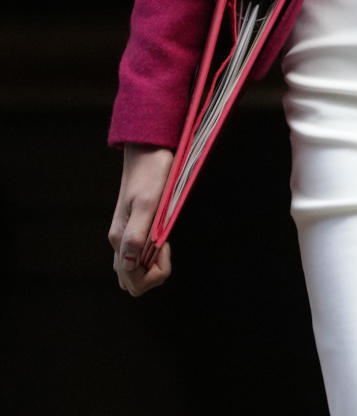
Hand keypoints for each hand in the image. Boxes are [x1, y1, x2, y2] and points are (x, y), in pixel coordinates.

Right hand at [108, 143, 173, 295]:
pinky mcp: (131, 227)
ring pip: (133, 271)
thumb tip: (129, 265)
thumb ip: (137, 235)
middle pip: (131, 282)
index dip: (155, 271)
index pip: (134, 280)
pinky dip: (150, 256)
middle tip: (165, 245)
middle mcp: (118, 241)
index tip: (165, 245)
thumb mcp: (148, 203)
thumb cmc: (152, 172)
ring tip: (163, 240)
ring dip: (151, 266)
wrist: (148, 148)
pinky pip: (136, 256)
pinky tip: (159, 236)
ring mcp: (123, 235)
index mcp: (120, 238)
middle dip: (153, 274)